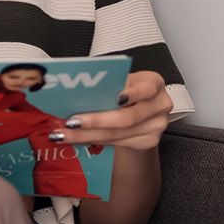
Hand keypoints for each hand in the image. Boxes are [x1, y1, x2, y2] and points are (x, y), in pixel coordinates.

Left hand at [51, 71, 172, 151]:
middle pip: (127, 118)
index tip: (116, 98)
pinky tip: (76, 139)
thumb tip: (75, 88)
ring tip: (64, 133)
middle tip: (71, 121)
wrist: (139, 107)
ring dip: (87, 135)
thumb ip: (107, 84)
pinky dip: (93, 140)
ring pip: (118, 134)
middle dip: (96, 121)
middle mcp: (159, 105)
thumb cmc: (126, 88)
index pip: (146, 88)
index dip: (133, 93)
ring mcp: (156, 126)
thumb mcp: (121, 80)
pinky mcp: (148, 142)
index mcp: (154, 83)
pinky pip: (116, 143)